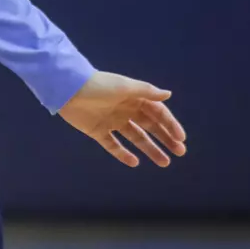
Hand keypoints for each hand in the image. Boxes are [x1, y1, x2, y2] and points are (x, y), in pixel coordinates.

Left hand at [58, 71, 186, 167]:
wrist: (68, 90)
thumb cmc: (98, 85)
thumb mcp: (124, 87)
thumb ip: (146, 92)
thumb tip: (168, 94)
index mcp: (133, 97)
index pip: (157, 112)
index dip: (170, 125)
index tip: (181, 139)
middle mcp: (125, 109)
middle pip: (149, 126)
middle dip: (165, 138)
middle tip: (179, 152)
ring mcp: (111, 121)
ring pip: (136, 138)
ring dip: (150, 149)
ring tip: (165, 163)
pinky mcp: (97, 131)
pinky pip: (113, 145)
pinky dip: (123, 154)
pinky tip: (135, 162)